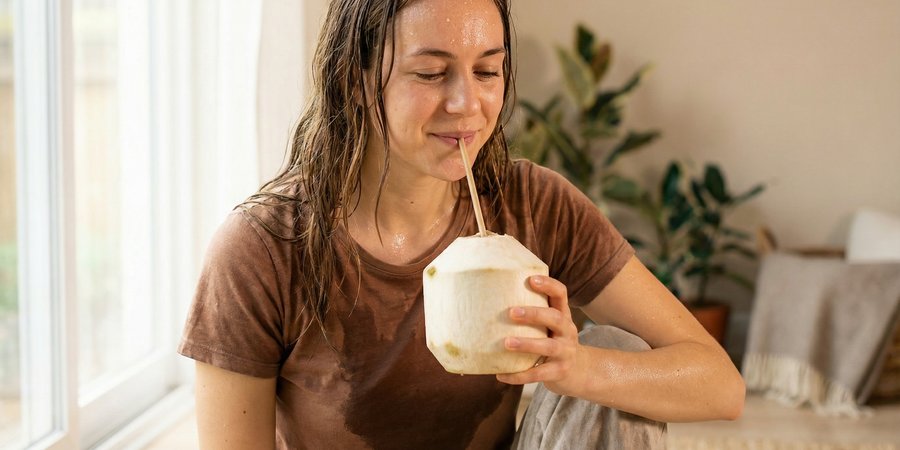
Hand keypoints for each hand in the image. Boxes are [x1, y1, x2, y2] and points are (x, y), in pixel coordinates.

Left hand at [496, 275, 584, 396]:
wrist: (578, 372)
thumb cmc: (554, 341)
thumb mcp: (551, 326)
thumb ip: (533, 314)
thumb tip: (490, 300)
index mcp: (563, 315)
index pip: (561, 294)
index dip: (548, 285)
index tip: (531, 279)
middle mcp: (567, 331)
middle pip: (555, 318)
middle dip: (534, 314)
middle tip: (512, 312)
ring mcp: (566, 352)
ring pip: (549, 346)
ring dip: (527, 344)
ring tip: (507, 343)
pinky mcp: (560, 372)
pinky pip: (539, 374)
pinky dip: (519, 376)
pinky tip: (500, 375)